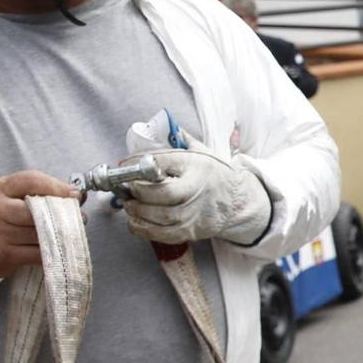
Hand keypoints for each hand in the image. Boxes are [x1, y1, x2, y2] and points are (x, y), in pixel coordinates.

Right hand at [0, 171, 80, 279]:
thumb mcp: (9, 197)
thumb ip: (38, 192)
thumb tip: (77, 194)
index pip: (30, 180)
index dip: (57, 187)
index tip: (75, 195)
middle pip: (38, 210)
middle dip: (63, 215)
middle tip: (80, 218)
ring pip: (40, 233)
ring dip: (61, 235)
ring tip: (71, 233)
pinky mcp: (4, 255)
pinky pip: (38, 253)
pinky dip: (51, 252)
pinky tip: (56, 249)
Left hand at [121, 136, 271, 245]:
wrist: (238, 202)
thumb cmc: (215, 175)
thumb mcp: (204, 152)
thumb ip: (182, 141)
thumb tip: (165, 128)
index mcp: (198, 165)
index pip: (165, 161)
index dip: (139, 163)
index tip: (124, 164)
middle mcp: (198, 189)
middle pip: (163, 193)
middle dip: (139, 191)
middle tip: (127, 188)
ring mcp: (196, 213)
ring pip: (161, 216)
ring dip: (138, 211)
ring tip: (129, 204)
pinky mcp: (192, 231)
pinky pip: (163, 234)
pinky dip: (144, 229)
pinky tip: (135, 221)